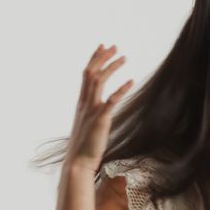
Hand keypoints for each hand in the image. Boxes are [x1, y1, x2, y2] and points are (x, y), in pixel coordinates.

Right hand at [64, 43, 134, 172]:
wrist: (78, 163)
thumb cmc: (84, 147)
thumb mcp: (87, 125)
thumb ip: (92, 114)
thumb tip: (100, 109)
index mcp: (81, 103)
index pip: (86, 75)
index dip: (94, 59)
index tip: (102, 46)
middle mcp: (85, 104)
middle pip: (91, 73)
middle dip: (102, 57)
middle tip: (114, 46)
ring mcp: (91, 111)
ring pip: (99, 82)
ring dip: (111, 68)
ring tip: (124, 57)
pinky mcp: (100, 120)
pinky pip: (111, 101)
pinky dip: (121, 89)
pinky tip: (131, 81)